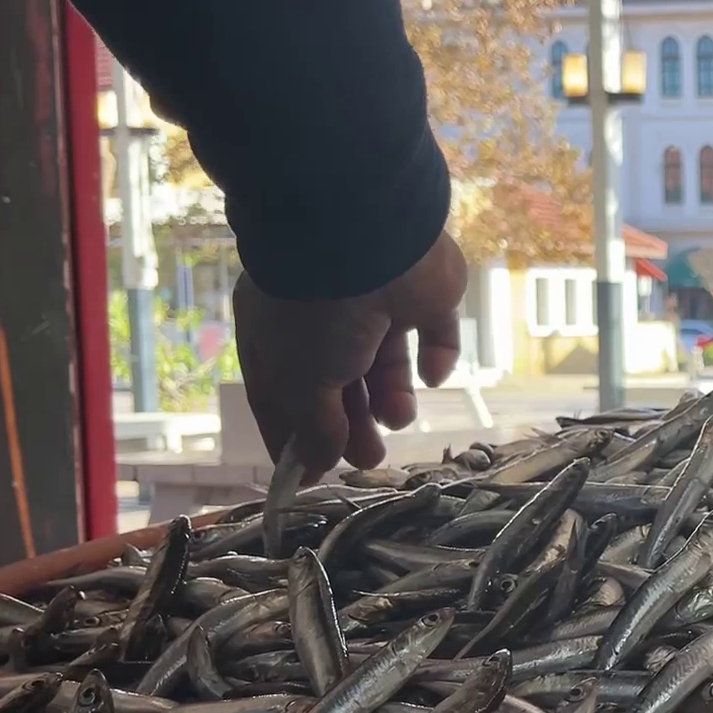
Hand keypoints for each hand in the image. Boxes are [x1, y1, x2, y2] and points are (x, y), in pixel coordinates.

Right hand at [234, 233, 467, 482]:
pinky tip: (433, 373)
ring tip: (399, 419)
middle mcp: (323, 315)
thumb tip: (314, 465)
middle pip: (339, 382)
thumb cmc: (316, 311)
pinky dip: (437, 355)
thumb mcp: (301, 381)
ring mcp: (376, 300)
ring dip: (393, 397)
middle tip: (370, 459)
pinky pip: (435, 331)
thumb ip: (313, 427)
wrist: (369, 237)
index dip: (294, 435)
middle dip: (353, 424)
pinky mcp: (425, 293)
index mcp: (275, 329)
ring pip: (386, 362)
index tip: (309, 475)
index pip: (279, 392)